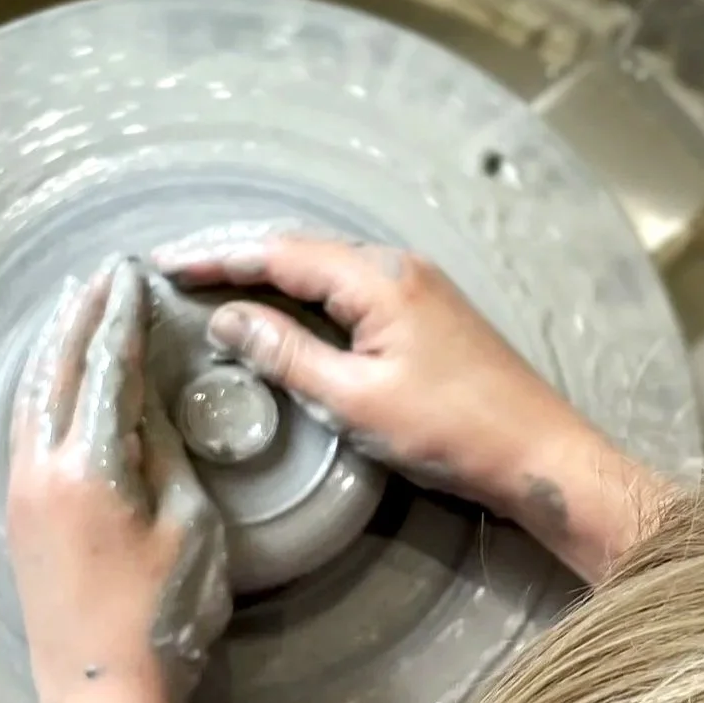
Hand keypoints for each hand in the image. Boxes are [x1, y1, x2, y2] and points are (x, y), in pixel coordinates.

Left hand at [7, 259, 231, 702]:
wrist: (103, 694)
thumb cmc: (161, 618)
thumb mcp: (189, 526)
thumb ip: (164, 454)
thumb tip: (144, 407)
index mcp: (90, 465)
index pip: (108, 366)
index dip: (124, 315)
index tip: (135, 276)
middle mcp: (42, 470)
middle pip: (58, 369)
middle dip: (81, 315)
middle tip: (103, 276)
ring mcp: (23, 494)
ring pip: (34, 397)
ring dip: (56, 348)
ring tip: (75, 311)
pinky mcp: (20, 518)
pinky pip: (27, 429)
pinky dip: (44, 389)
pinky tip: (56, 383)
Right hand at [148, 229, 677, 584]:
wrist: (539, 453)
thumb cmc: (453, 431)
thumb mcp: (355, 402)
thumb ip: (288, 356)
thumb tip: (228, 319)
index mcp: (378, 278)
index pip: (278, 252)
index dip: (216, 257)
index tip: (164, 265)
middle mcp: (398, 266)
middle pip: (300, 248)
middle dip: (235, 256)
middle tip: (178, 269)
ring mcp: (416, 286)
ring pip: (325, 265)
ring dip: (269, 271)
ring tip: (215, 282)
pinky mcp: (426, 312)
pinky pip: (349, 285)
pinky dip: (304, 290)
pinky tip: (281, 307)